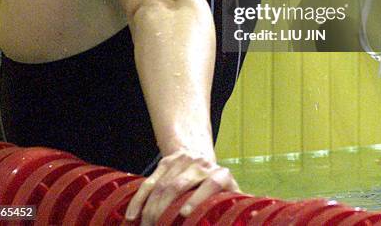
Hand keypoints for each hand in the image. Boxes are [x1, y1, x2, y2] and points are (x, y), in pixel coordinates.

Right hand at [124, 149, 240, 224]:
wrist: (202, 160)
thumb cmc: (219, 190)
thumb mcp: (231, 198)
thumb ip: (237, 209)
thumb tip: (248, 219)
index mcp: (221, 174)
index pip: (210, 184)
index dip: (198, 198)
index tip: (184, 214)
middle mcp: (201, 164)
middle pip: (179, 185)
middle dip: (165, 211)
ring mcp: (182, 161)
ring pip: (162, 185)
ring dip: (150, 210)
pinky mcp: (165, 162)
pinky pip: (149, 182)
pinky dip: (139, 200)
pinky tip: (132, 216)